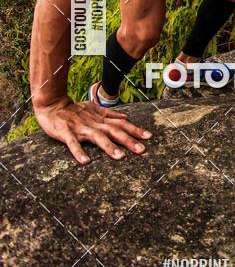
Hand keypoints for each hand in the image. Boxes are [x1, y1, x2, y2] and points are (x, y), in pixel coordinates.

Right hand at [34, 97, 151, 164]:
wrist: (53, 105)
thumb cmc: (75, 110)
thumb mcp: (94, 109)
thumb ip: (110, 114)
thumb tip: (126, 117)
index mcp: (101, 119)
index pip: (121, 124)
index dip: (135, 129)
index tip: (149, 137)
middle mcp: (94, 123)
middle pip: (114, 131)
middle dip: (129, 140)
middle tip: (142, 150)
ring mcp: (80, 128)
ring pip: (97, 137)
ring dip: (109, 147)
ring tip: (120, 157)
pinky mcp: (66, 133)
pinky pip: (73, 143)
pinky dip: (79, 151)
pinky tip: (85, 161)